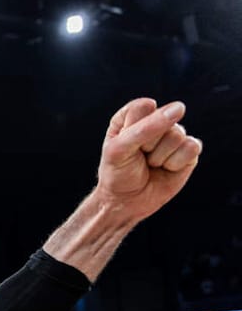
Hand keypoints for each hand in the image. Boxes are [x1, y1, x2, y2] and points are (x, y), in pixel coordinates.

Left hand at [94, 98, 201, 226]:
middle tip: (138, 157)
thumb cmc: (118, 173)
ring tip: (151, 164)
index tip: (123, 146)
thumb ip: (146, 127)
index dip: (133, 130)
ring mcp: (174, 135)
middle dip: (148, 144)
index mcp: (133, 115)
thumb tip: (180, 107)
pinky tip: (165, 169)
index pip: (143, 108)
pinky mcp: (189, 151)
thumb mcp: (120, 149)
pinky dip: (175, 163)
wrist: (126, 202)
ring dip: (160, 156)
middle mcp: (156, 121)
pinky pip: (192, 147)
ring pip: (177, 135)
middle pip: (163, 120)